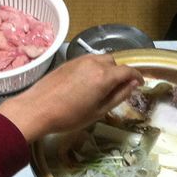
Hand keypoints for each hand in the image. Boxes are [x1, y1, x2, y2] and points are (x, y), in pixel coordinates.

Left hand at [0, 54, 141, 141]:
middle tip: (119, 88)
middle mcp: (94, 63)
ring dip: (107, 69)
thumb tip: (133, 84)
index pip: (128, 71)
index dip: (137, 77)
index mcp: (105, 76)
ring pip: (101, 60)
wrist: (37, 109)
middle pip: (114, 63)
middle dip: (120, 73)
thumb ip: (119, 96)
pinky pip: (88, 61)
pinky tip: (87, 83)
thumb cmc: (69, 116)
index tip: (140, 84)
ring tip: (102, 86)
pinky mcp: (68, 62)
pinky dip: (94, 68)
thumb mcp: (99, 111)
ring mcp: (80, 60)